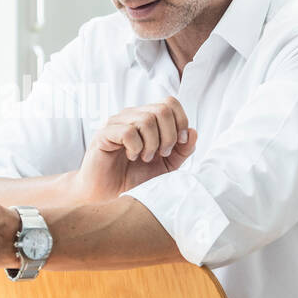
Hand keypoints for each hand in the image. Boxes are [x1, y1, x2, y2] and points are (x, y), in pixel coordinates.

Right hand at [71, 96, 198, 202]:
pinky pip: (128, 131)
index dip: (181, 121)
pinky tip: (131, 156)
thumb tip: (193, 132)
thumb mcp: (167, 166)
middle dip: (169, 135)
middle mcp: (132, 115)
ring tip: (145, 158)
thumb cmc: (134, 177)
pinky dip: (136, 147)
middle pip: (162, 109)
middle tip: (161, 154)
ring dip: (152, 144)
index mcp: (147, 118)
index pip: (170, 102)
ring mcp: (116, 123)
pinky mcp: (104, 134)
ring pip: (146, 119)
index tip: (178, 144)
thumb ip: (182, 150)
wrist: (108, 194)